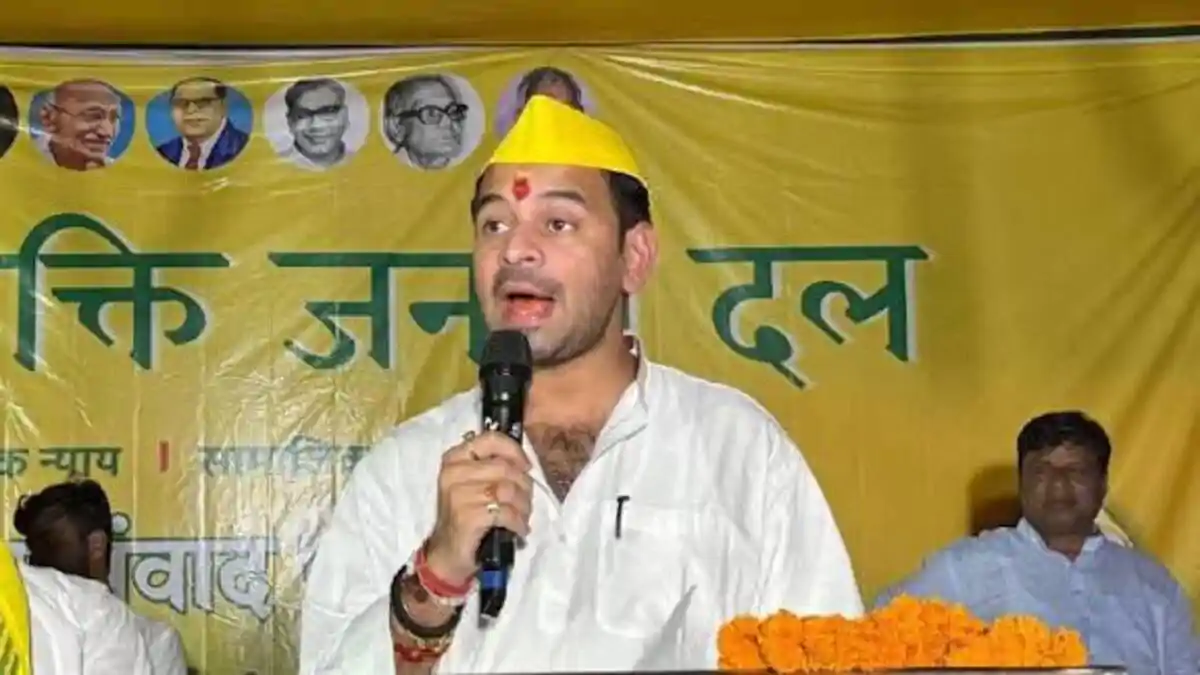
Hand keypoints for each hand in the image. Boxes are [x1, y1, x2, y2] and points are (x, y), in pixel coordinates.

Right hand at [424, 431, 532, 585]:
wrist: (447, 553)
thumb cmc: (466, 515)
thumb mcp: (473, 484)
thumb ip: (492, 467)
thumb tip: (525, 463)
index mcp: (454, 459)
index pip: (490, 439)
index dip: (514, 451)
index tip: (526, 466)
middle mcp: (453, 473)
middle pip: (505, 468)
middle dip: (524, 486)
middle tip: (525, 501)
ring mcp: (458, 495)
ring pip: (509, 490)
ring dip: (524, 506)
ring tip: (522, 516)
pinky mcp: (468, 517)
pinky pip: (506, 513)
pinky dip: (519, 522)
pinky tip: (519, 529)